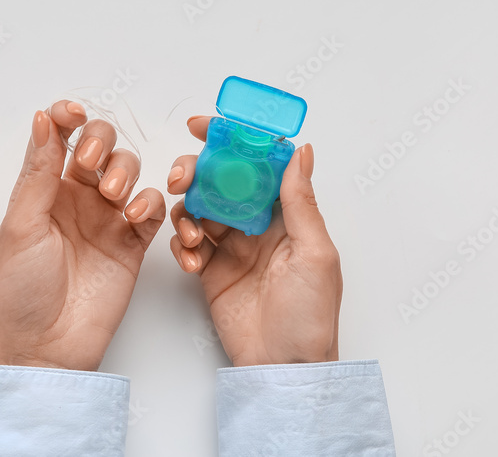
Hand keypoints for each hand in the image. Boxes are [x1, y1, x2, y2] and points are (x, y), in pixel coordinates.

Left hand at [0, 101, 165, 370]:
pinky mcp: (133, 243)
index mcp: (42, 190)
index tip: (73, 113)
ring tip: (114, 196)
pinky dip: (150, 202)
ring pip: (128, 169)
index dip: (67, 117)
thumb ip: (38, 173)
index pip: (57, 137)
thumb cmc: (21, 293)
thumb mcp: (20, 228)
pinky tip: (135, 216)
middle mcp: (76, 198)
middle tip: (92, 163)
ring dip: (124, 170)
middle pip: (99, 145)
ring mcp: (106, 219)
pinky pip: (152, 208)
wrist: (47, 348)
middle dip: (101, 141)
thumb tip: (42, 120)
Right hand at [167, 116, 341, 366]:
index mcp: (288, 215)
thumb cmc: (310, 317)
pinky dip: (183, 246)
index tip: (205, 127)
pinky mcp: (211, 270)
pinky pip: (188, 243)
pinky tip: (193, 261)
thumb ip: (301, 202)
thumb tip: (300, 151)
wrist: (283, 370)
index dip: (234, 140)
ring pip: (199, 208)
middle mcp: (259, 225)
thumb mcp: (315, 254)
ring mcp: (233, 246)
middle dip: (198, 172)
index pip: (259, 164)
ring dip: (188, 212)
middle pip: (221, 180)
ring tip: (193, 237)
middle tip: (182, 178)